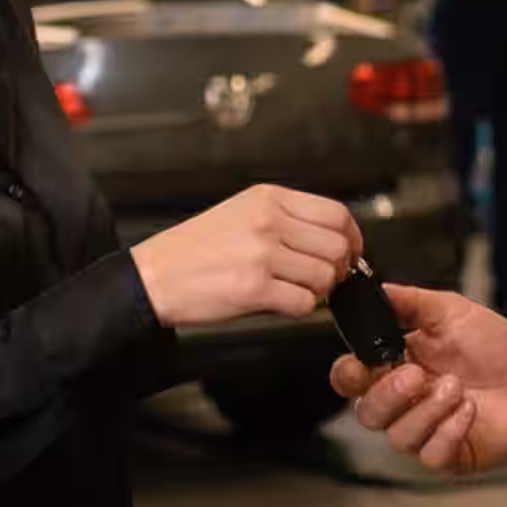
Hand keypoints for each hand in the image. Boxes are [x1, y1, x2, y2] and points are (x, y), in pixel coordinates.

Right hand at [132, 186, 358, 328]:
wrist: (154, 276)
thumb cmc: (194, 249)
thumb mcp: (242, 212)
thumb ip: (285, 219)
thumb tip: (330, 238)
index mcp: (268, 198)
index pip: (335, 213)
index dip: (352, 237)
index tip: (351, 252)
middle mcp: (268, 221)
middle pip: (338, 245)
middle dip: (339, 268)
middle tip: (325, 278)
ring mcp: (262, 254)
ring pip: (326, 276)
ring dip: (319, 291)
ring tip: (296, 290)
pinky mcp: (254, 288)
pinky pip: (304, 303)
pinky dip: (300, 309)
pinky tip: (280, 302)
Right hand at [330, 285, 506, 474]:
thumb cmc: (494, 345)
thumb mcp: (452, 312)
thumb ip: (411, 302)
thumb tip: (378, 289)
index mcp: (395, 365)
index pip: (350, 378)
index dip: (347, 375)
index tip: (364, 363)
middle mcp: (404, 402)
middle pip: (367, 413)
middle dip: (388, 395)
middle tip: (418, 375)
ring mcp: (426, 431)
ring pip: (398, 436)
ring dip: (427, 410)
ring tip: (458, 387)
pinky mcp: (450, 455)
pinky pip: (431, 454)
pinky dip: (448, 430)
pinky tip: (470, 411)